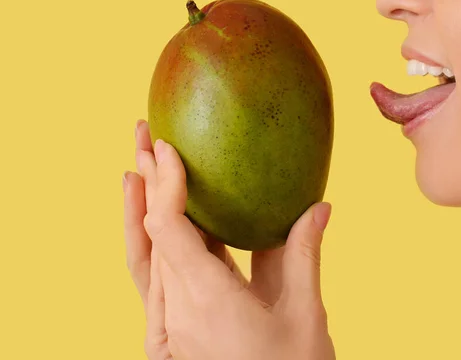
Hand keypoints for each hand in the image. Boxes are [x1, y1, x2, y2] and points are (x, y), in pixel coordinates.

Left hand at [123, 120, 335, 359]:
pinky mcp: (175, 328)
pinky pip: (153, 277)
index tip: (166, 147)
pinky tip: (154, 219)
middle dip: (147, 180)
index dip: (165, 184)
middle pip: (151, 234)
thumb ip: (305, 254)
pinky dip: (149, 241)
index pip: (170, 230)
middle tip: (142, 136)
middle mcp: (178, 311)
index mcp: (209, 302)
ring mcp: (171, 322)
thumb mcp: (304, 314)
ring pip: (145, 255)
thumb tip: (319, 207)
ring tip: (137, 168)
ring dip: (141, 208)